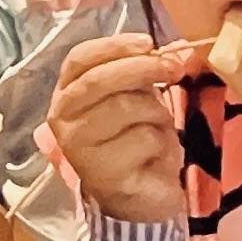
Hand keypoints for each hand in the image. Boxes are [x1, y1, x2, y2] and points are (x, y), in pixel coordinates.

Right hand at [46, 33, 205, 223]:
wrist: (137, 199)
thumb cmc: (133, 141)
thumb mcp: (135, 98)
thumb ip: (142, 73)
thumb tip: (178, 50)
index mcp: (66, 96)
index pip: (80, 59)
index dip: (114, 45)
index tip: (147, 41)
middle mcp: (63, 120)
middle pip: (100, 80)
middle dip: (143, 68)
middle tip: (174, 67)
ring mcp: (79, 148)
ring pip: (127, 107)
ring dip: (157, 114)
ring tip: (157, 129)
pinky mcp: (103, 173)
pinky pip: (144, 138)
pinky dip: (161, 143)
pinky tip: (154, 156)